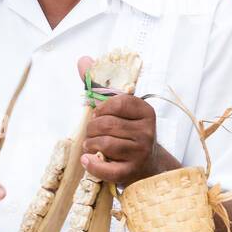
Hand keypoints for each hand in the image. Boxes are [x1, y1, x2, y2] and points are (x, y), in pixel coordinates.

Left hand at [76, 56, 158, 184]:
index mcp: (145, 112)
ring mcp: (140, 152)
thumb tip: (82, 60)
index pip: (118, 102)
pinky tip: (88, 160)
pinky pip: (106, 168)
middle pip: (108, 125)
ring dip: (90, 144)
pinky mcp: (131, 172)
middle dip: (92, 128)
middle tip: (91, 133)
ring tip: (91, 145)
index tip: (98, 114)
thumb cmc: (128, 132)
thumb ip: (99, 84)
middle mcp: (147, 131)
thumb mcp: (119, 108)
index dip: (101, 108)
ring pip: (105, 144)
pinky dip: (92, 165)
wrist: (148, 164)